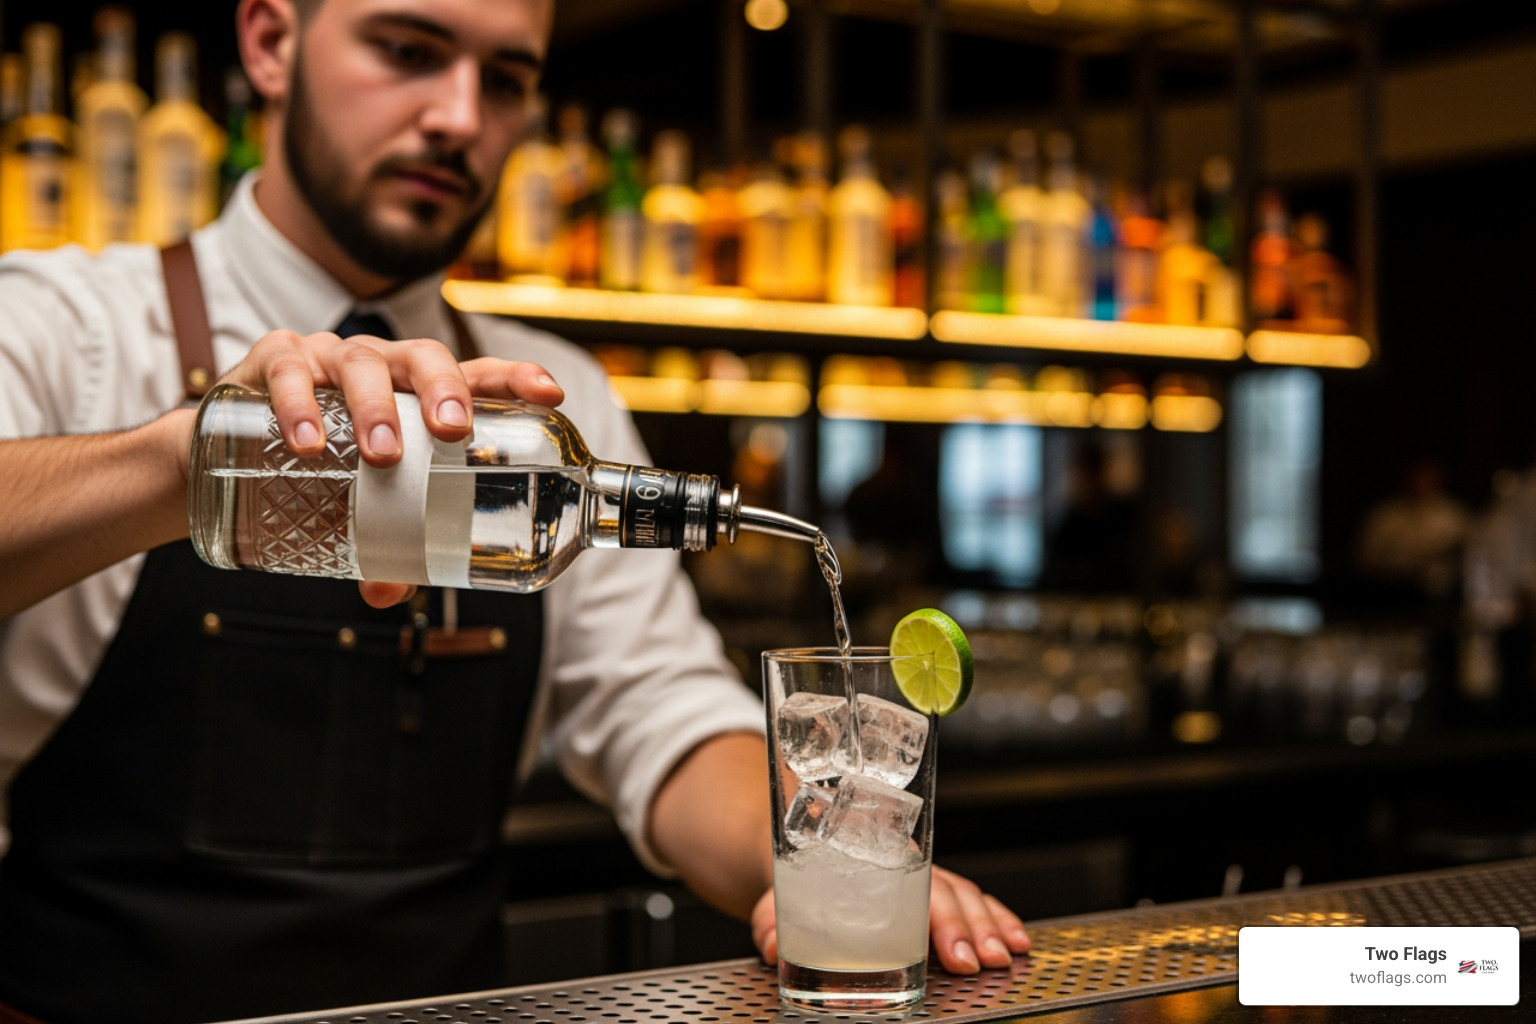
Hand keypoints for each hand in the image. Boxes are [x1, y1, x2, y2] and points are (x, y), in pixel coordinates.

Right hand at [213, 330, 565, 606]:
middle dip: (445, 389)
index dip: (515, 379)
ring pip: (363, 363)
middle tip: (454, 431)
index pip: (477, 375)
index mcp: (418, 394)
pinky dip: (300, 404)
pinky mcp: (273, 359)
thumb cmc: (320, 468)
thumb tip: (387, 594)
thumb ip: (381, 545)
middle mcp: (382, 366)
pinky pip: (289, 369)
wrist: (226, 446)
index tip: (549, 395)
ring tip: (382, 456)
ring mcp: (329, 358)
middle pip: (424, 357)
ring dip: (375, 407)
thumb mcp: (360, 504)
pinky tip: (308, 443)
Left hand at [749, 864, 1030, 973]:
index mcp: (868, 858)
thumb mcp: (780, 897)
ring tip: (1010, 953)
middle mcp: (902, 863)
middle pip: (945, 893)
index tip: (948, 952)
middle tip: (984, 961)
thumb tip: (772, 944)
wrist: (808, 848)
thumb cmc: (800, 876)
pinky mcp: (936, 890)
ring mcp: (923, 876)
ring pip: (966, 894)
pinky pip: (975, 898)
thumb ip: (773, 921)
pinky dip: (999, 917)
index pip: (909, 889)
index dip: (933, 921)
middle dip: (970, 929)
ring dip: (991, 925)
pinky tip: (1017, 938)